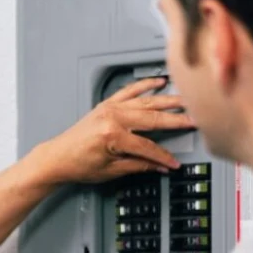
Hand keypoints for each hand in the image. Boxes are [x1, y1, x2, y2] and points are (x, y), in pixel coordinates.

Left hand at [24, 77, 194, 184]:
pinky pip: (129, 90)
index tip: (173, 164)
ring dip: (168, 100)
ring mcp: (109, 108)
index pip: (147, 147)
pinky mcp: (106, 105)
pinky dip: (145, 85)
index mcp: (112, 136)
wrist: (56, 157)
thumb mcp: (110, 171)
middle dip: (177, 121)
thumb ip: (138, 165)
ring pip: (146, 101)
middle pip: (153, 119)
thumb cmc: (77, 165)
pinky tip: (160, 82)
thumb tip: (159, 166)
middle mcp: (111, 118)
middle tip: (196, 121)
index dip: (163, 157)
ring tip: (187, 100)